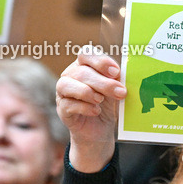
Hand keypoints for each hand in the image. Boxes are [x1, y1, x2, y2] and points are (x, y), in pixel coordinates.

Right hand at [56, 47, 125, 172]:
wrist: (100, 130)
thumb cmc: (107, 105)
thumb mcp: (114, 90)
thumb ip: (116, 80)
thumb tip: (121, 74)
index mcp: (84, 65)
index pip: (86, 54)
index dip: (100, 61)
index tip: (116, 72)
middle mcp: (70, 75)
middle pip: (81, 72)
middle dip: (103, 83)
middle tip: (120, 92)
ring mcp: (63, 92)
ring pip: (67, 85)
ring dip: (87, 92)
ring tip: (101, 100)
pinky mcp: (62, 109)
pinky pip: (68, 104)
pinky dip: (84, 107)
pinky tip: (95, 111)